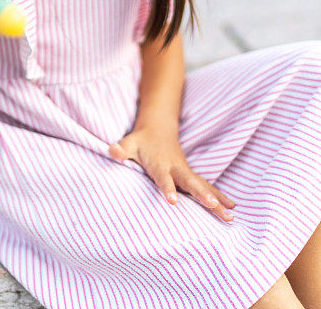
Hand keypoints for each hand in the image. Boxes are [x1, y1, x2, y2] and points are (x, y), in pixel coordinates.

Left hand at [108, 125, 235, 221]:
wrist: (158, 128)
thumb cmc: (140, 141)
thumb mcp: (129, 143)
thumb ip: (121, 149)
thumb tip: (111, 150)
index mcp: (160, 164)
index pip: (164, 178)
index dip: (168, 189)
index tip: (173, 202)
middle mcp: (177, 168)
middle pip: (190, 183)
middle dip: (202, 195)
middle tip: (214, 207)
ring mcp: (186, 172)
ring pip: (203, 187)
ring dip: (217, 200)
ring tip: (231, 216)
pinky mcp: (191, 176)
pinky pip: (207, 187)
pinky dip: (220, 198)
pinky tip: (232, 210)